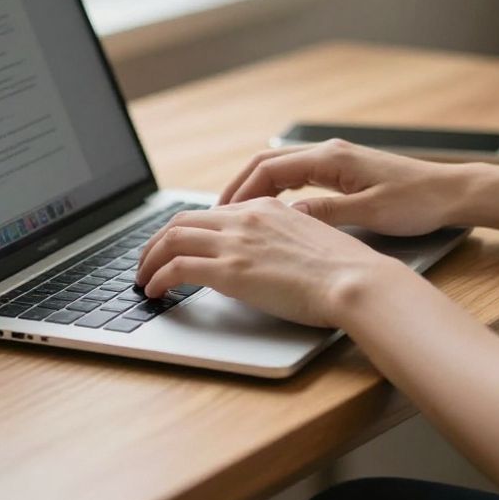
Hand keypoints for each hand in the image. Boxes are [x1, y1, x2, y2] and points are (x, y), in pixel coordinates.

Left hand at [136, 197, 408, 327]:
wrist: (356, 281)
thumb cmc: (345, 270)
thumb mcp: (310, 240)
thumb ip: (282, 240)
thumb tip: (266, 256)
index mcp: (265, 208)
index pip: (211, 212)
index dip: (185, 229)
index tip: (176, 246)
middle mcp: (245, 218)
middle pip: (182, 221)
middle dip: (157, 242)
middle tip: (147, 260)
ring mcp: (235, 243)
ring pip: (171, 239)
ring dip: (149, 259)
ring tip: (142, 278)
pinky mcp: (230, 271)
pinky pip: (177, 268)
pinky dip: (158, 277)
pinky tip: (154, 290)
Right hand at [219, 139, 474, 234]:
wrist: (451, 192)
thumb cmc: (417, 202)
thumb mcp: (369, 213)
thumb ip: (325, 213)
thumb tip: (285, 218)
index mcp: (332, 158)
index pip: (270, 168)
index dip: (242, 191)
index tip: (223, 212)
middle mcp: (330, 152)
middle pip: (268, 163)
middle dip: (240, 187)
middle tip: (218, 215)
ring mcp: (336, 159)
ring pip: (281, 168)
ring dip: (256, 188)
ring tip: (237, 215)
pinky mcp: (344, 170)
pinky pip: (298, 176)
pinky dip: (277, 190)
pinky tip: (271, 210)